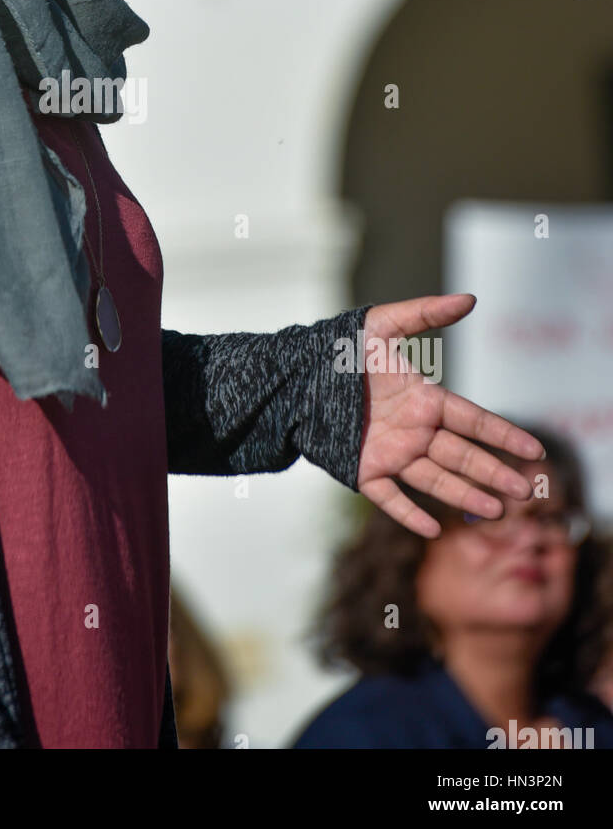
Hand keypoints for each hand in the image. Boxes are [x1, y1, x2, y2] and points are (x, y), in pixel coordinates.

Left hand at [356, 293, 544, 537]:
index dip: (503, 435)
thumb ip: (425, 313)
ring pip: (435, 479)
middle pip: (462, 455)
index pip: (473, 421)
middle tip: (523, 491)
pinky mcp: (364, 471)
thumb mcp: (383, 325)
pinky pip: (390, 497)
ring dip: (463, 495)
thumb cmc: (341, 347)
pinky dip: (408, 513)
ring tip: (495, 511)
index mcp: (425, 400)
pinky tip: (431, 529)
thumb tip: (470, 299)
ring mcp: (392, 453)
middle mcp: (415, 431)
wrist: (295, 374)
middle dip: (493, 473)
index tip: (534, 452)